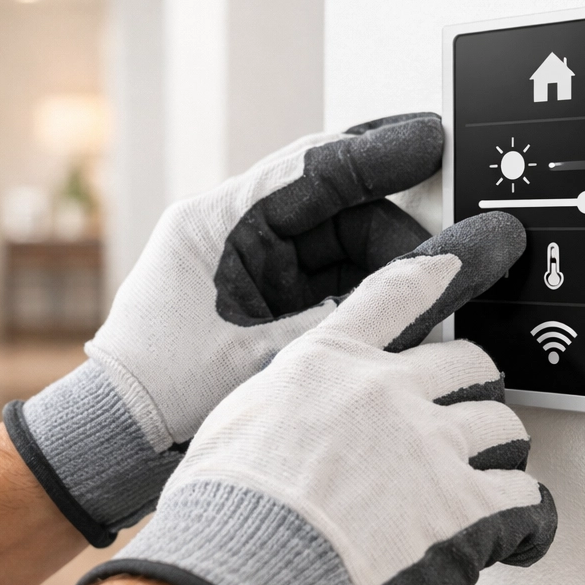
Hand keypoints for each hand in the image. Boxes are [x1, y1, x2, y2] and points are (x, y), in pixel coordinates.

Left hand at [4, 114, 443, 545]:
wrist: (123, 443)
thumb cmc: (163, 393)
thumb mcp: (265, 352)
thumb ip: (351, 314)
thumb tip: (428, 283)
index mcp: (218, 224)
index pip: (310, 168)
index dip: (377, 151)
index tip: (430, 140)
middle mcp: (238, 238)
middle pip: (339, 208)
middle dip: (403, 223)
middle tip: (461, 242)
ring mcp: (255, 272)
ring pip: (345, 247)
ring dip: (394, 263)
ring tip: (444, 283)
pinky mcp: (270, 307)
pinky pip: (337, 284)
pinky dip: (375, 294)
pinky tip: (412, 307)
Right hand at [75, 212, 556, 584]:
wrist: (241, 578)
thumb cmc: (224, 512)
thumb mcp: (237, 424)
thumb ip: (286, 403)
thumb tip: (300, 413)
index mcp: (332, 363)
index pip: (400, 292)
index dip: (444, 268)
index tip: (470, 255)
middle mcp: (389, 392)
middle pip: (470, 365)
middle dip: (476, 389)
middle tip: (470, 411)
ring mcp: (432, 447)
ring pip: (506, 428)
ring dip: (501, 453)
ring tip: (490, 476)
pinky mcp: (462, 509)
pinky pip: (525, 500)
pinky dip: (527, 518)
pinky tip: (518, 531)